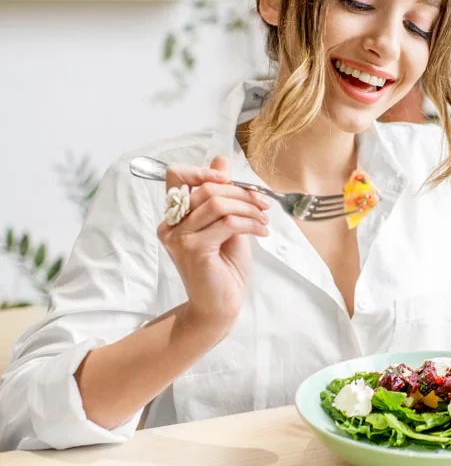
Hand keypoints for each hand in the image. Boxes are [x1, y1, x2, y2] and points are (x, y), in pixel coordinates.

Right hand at [157, 156, 269, 334]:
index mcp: (175, 216)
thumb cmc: (224, 268)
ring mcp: (179, 238)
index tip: (228, 178)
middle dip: (241, 192)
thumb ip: (222, 195)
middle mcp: (170, 225)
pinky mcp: (193, 249)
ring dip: (248, 207)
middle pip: (205, 188)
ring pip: (217, 203)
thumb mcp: (226, 224)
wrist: (220, 306)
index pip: (176, 176)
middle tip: (263, 203)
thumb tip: (221, 160)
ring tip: (264, 218)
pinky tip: (262, 231)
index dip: (202, 170)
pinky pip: (227, 223)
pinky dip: (250, 223)